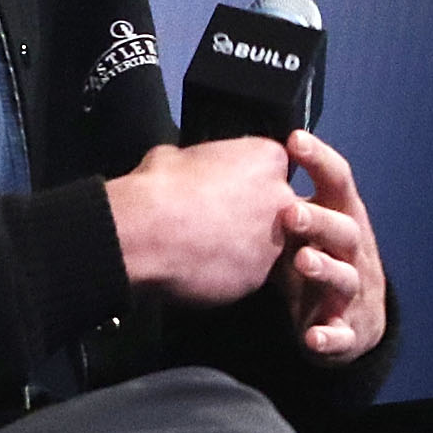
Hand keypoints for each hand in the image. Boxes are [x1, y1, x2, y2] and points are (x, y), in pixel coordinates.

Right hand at [106, 137, 296, 305]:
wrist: (149, 230)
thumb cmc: (162, 183)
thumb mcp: (179, 154)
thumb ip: (202, 163)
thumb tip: (189, 170)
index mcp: (268, 159)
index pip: (271, 166)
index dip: (246, 177)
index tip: (223, 185)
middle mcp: (283, 200)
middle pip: (277, 207)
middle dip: (252, 214)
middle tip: (216, 218)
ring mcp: (274, 243)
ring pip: (264, 245)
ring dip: (242, 247)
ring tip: (203, 247)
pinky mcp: (258, 279)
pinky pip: (247, 274)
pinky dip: (227, 273)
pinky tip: (199, 267)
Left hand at [281, 130, 387, 361]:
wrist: (352, 323)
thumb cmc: (318, 259)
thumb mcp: (302, 230)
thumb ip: (278, 203)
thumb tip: (228, 162)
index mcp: (343, 219)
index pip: (338, 183)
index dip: (320, 161)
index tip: (294, 140)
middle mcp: (354, 253)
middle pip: (344, 230)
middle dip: (319, 220)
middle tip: (290, 211)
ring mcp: (353, 293)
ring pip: (345, 278)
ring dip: (324, 268)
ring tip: (303, 261)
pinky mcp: (347, 333)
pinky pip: (341, 337)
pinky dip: (329, 338)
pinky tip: (312, 337)